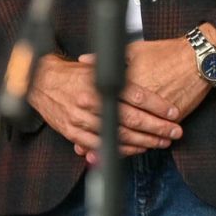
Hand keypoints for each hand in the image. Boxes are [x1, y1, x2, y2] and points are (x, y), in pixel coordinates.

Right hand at [27, 55, 182, 161]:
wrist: (42, 82)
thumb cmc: (75, 74)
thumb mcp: (99, 66)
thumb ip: (122, 71)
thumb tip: (149, 72)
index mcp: (102, 83)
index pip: (138, 96)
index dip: (158, 106)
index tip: (173, 112)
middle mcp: (93, 102)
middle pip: (133, 118)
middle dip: (157, 127)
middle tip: (174, 131)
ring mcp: (82, 120)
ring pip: (120, 135)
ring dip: (144, 141)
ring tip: (162, 142)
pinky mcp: (73, 133)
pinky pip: (102, 146)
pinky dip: (122, 149)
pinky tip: (138, 149)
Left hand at [74, 32, 215, 162]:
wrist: (199, 58)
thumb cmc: (169, 52)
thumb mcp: (135, 49)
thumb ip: (107, 58)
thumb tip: (84, 60)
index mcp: (127, 83)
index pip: (104, 105)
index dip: (91, 121)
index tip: (82, 133)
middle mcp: (139, 99)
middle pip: (117, 124)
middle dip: (102, 139)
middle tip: (90, 151)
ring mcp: (156, 110)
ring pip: (134, 134)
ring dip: (121, 147)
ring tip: (106, 154)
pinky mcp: (171, 116)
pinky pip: (153, 135)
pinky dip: (143, 145)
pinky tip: (138, 150)